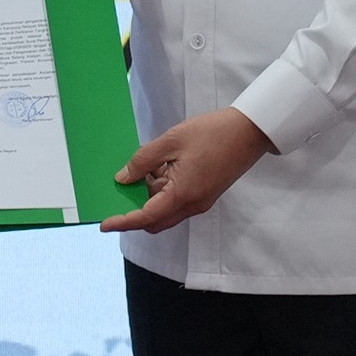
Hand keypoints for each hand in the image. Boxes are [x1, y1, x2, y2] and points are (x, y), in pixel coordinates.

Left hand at [99, 106, 273, 232]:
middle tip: (128, 184)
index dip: (123, 222)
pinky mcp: (206, 194)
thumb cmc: (212, 133)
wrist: (250, 131)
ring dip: (153, 194)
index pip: (146, 217)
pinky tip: (167, 164)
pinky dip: (166, 189)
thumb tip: (123, 178)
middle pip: (156, 220)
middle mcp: (192, 205)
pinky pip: (178, 200)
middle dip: (137, 208)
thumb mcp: (171, 141)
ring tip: (155, 163)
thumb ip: (143, 161)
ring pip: (166, 210)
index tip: (105, 224)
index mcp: (182, 194)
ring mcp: (201, 201)